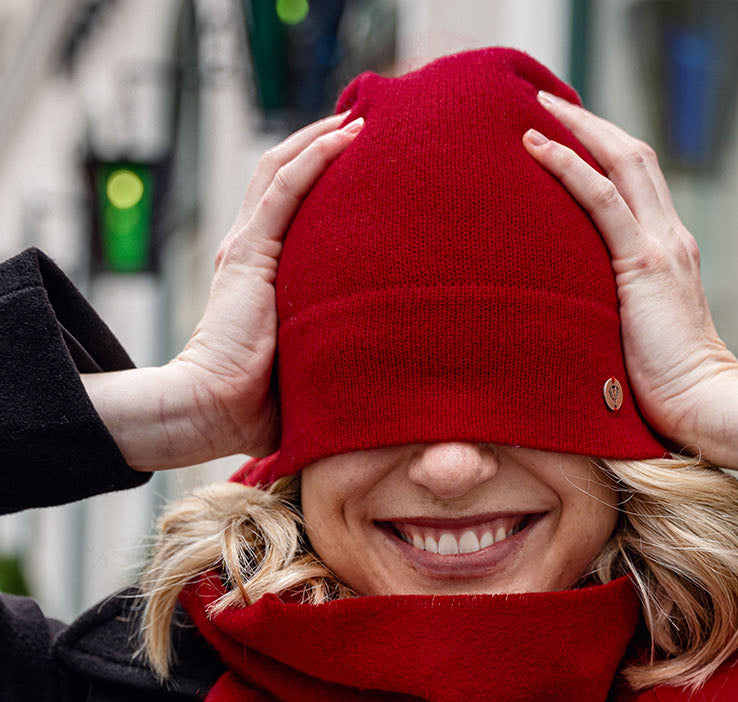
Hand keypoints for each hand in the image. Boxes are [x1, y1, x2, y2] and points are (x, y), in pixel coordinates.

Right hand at [173, 110, 364, 459]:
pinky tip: (346, 137)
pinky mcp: (250, 254)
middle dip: (322, 144)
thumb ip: (332, 351)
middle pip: (284, 176)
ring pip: (282, 169)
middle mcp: (250, 250)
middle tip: (366, 125)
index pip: (290, 208)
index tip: (363, 164)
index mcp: (259, 273)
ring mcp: (247, 248)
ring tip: (361, 118)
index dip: (321, 178)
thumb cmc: (259, 406)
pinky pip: (285, 189)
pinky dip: (315, 158)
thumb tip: (386, 367)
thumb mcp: (306, 365)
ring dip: (321, 137)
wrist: (213, 409)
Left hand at [523, 97, 737, 474]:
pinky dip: (569, 167)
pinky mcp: (644, 265)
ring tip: (536, 109)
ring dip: (577, 128)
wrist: (705, 407)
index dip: (603, 152)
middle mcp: (670, 239)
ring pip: (621, 163)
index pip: (637, 185)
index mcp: (669, 255)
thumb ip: (614, 314)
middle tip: (546, 101)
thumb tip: (570, 322)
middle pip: (632, 157)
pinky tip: (536, 147)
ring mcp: (660, 248)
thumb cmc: (667, 394)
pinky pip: (602, 200)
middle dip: (589, 123)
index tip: (565, 135)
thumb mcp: (635, 340)